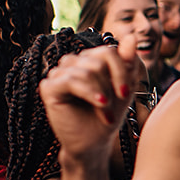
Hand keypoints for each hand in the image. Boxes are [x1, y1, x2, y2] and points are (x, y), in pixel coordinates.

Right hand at [39, 45, 137, 167]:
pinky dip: (89, 93)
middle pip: (98, 61)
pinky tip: (100, 104)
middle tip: (115, 106)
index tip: (128, 92)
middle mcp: (72, 64)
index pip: (108, 51)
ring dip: (102, 93)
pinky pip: (71, 79)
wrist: (94, 143)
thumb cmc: (107, 116)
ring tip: (106, 111)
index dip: (121, 71)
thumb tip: (131, 36)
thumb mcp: (123, 89)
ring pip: (86, 70)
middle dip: (111, 85)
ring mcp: (58, 74)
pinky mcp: (48, 87)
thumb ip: (127, 63)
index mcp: (88, 61)